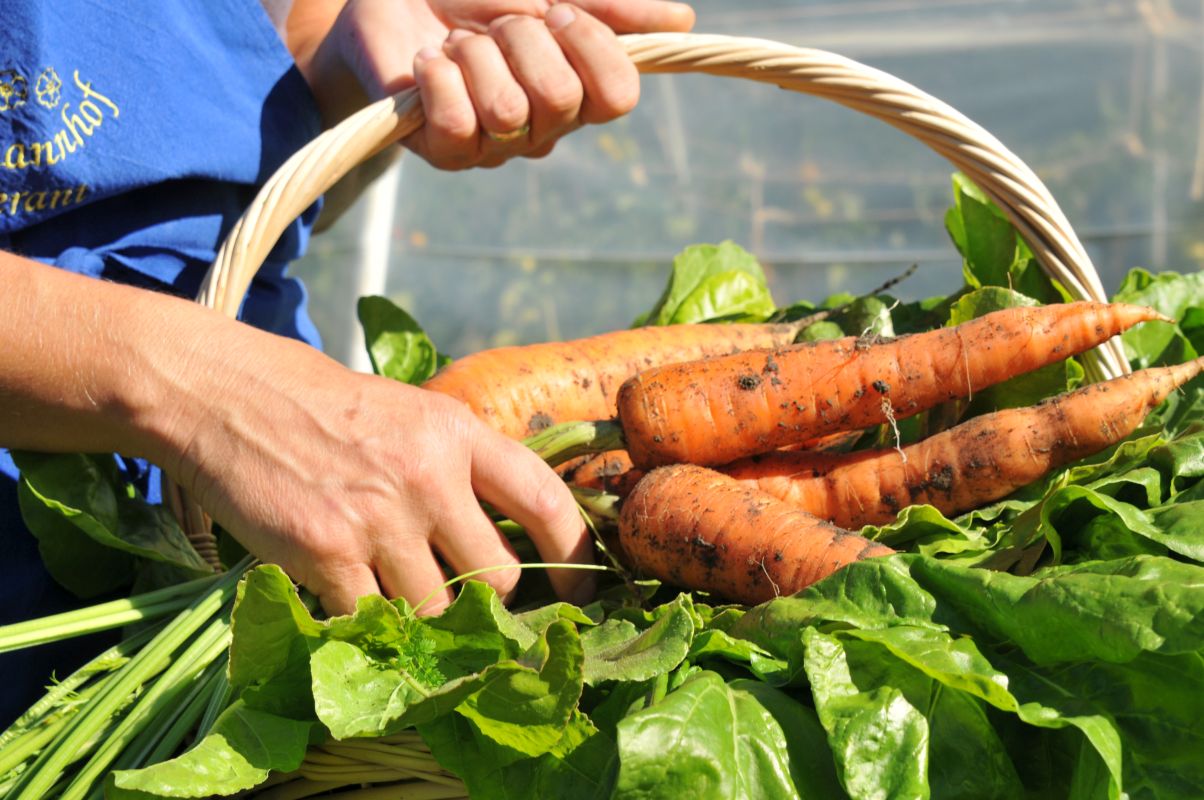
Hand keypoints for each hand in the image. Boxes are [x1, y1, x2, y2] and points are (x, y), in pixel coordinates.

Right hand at [161, 329, 593, 616]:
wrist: (228, 395)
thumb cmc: (324, 407)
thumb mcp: (410, 413)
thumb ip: (461, 467)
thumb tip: (508, 538)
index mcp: (458, 433)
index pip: (546, 501)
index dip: (576, 556)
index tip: (582, 589)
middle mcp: (427, 476)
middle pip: (499, 579)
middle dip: (490, 604)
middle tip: (470, 607)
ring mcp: (377, 519)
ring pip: (437, 611)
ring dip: (424, 619)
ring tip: (397, 596)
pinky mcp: (325, 554)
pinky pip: (372, 621)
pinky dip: (369, 625)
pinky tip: (353, 602)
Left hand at [294, 0, 694, 167]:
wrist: (392, 3)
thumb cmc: (470, 0)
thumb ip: (609, 9)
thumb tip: (682, 19)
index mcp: (578, 93)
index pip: (618, 96)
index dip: (590, 45)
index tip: (556, 11)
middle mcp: (543, 130)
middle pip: (562, 98)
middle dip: (521, 39)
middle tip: (494, 26)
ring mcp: (494, 148)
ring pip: (508, 112)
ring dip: (475, 55)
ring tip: (454, 44)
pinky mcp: (443, 152)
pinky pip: (458, 123)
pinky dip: (438, 77)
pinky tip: (427, 62)